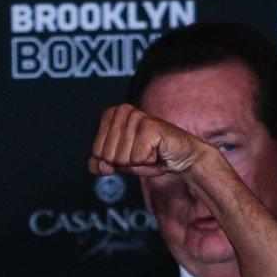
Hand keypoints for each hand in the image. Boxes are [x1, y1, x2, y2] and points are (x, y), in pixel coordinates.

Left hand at [88, 104, 206, 177]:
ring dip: (137, 161)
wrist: (180, 156)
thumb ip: (101, 165)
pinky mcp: (150, 126)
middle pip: (107, 155)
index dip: (113, 160)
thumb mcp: (119, 163)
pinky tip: (157, 150)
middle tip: (141, 151)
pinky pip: (136, 158)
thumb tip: (101, 166)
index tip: (129, 151)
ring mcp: (137, 116)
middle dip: (125, 162)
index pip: (96, 152)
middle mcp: (122, 110)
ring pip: (121, 158)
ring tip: (150, 150)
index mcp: (111, 114)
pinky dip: (148, 160)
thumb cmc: (149, 156)